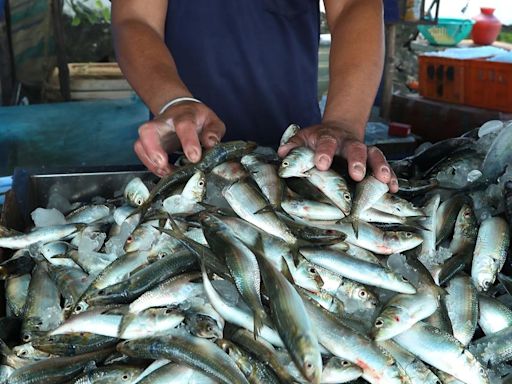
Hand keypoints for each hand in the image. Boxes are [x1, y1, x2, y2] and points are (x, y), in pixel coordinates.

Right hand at [134, 101, 225, 176]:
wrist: (181, 110)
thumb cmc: (198, 119)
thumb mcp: (212, 121)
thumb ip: (214, 132)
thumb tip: (211, 144)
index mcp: (184, 115)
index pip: (184, 125)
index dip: (188, 141)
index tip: (194, 157)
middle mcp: (164, 122)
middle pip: (148, 130)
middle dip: (153, 150)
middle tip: (163, 165)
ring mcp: (153, 133)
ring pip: (140, 144)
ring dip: (151, 163)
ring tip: (167, 172)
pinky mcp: (148, 143)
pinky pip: (141, 154)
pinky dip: (151, 166)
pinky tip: (165, 172)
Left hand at [277, 122, 398, 192]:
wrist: (339, 129)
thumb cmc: (317, 140)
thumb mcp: (303, 138)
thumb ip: (293, 145)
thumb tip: (282, 153)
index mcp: (328, 137)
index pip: (326, 142)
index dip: (324, 152)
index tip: (321, 164)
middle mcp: (348, 142)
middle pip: (355, 148)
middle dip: (357, 161)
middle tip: (357, 174)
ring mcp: (363, 150)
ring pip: (374, 155)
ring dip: (379, 167)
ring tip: (383, 180)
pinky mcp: (373, 160)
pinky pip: (384, 166)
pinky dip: (391, 176)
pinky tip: (393, 188)